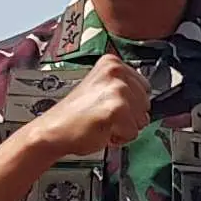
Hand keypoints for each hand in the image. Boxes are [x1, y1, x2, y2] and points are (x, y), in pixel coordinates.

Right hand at [27, 56, 152, 158]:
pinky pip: (133, 133)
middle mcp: (116, 71)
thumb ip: (124, 88)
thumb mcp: (101, 89)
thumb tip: (146, 100)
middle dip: (129, 116)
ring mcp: (117, 89)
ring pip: (142, 120)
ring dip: (124, 128)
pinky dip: (119, 138)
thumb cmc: (75, 115)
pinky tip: (101, 130)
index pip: (145, 88)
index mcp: (112, 63)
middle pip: (146, 104)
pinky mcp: (116, 109)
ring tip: (102, 122)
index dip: (130, 104)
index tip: (109, 105)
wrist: (54, 130)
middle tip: (104, 115)